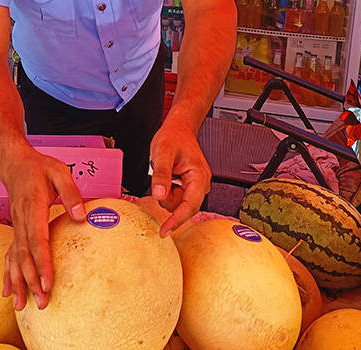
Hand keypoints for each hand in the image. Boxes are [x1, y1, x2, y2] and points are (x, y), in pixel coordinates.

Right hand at [0, 148, 85, 310]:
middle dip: (31, 281)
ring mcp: (16, 227)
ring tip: (21, 307)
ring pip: (15, 259)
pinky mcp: (16, 230)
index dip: (42, 263)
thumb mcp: (60, 172)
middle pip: (25, 256)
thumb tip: (81, 216)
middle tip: (41, 303)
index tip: (48, 282)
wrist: (15, 163)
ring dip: (18, 283)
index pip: (37, 240)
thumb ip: (71, 193)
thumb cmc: (40, 167)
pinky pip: (10, 256)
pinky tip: (8, 292)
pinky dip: (8, 275)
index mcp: (33, 207)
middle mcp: (21, 220)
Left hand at [149, 117, 210, 236]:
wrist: (179, 129)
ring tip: (165, 173)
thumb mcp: (163, 153)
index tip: (164, 231)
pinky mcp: (189, 188)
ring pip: (178, 204)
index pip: (190, 206)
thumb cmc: (173, 137)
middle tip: (160, 179)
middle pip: (184, 208)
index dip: (176, 220)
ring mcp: (196, 187)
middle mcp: (201, 184)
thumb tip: (159, 196)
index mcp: (199, 177)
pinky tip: (168, 177)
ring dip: (167, 194)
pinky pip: (176, 198)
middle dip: (169, 199)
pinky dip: (168, 191)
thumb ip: (161, 174)